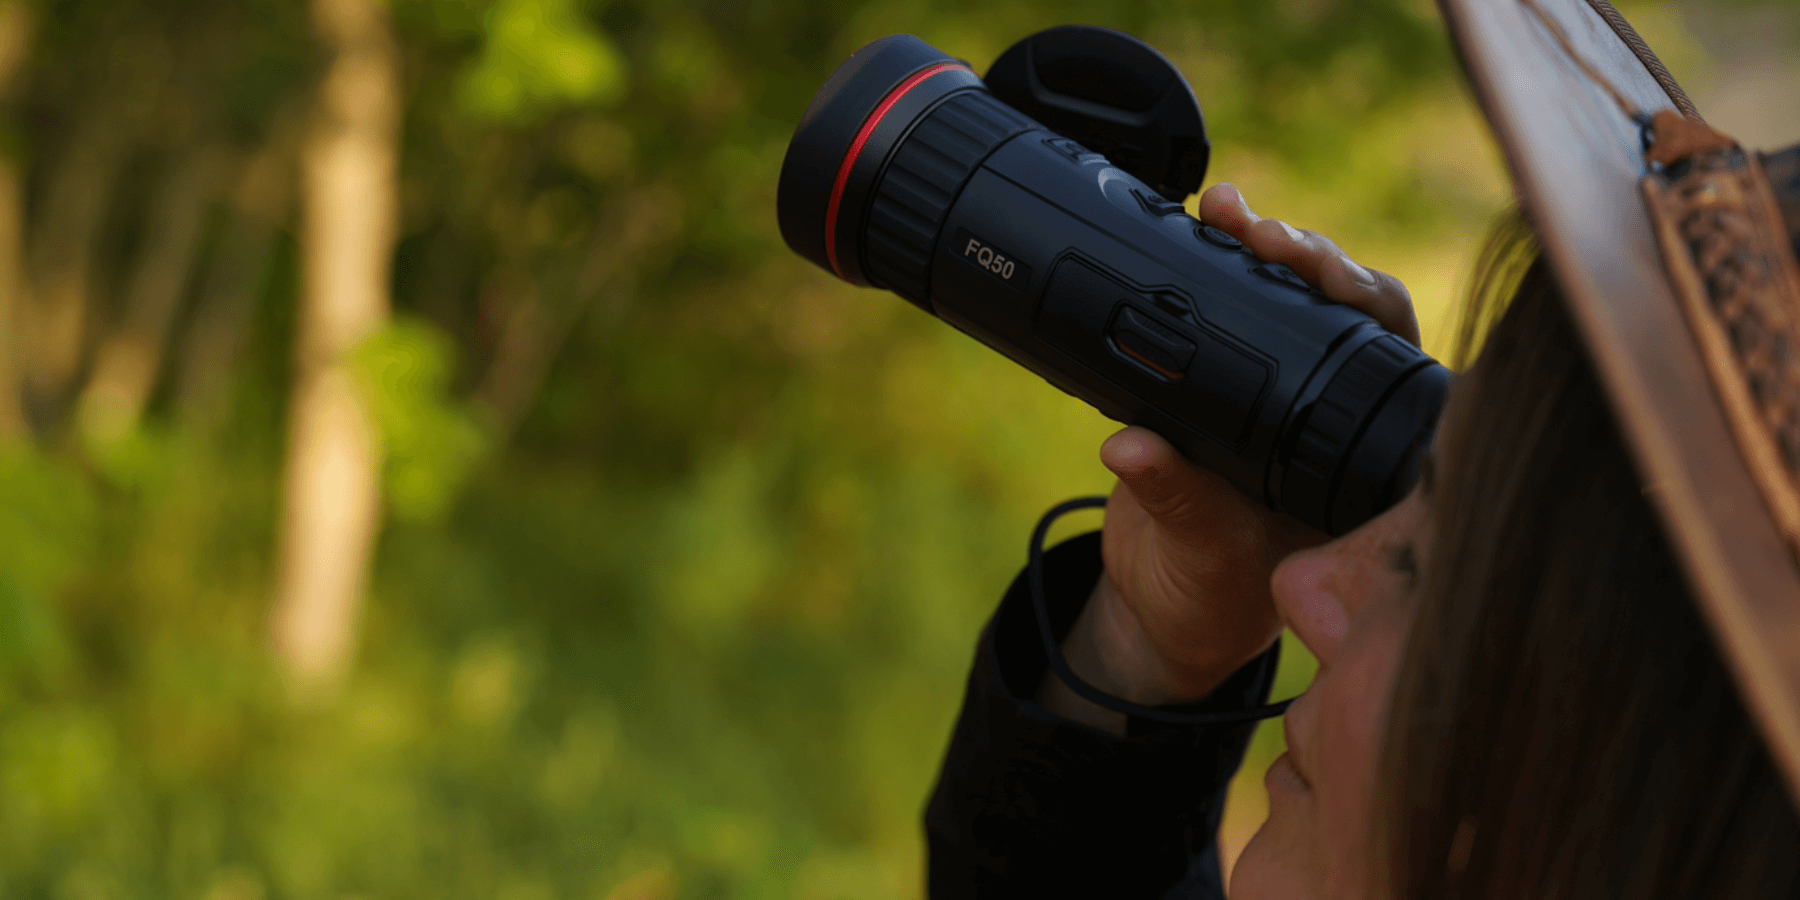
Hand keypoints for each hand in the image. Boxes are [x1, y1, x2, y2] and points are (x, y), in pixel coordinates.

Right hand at [1037, 183, 1420, 732]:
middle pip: (1348, 314)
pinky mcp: (1233, 383)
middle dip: (1310, 259)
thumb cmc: (1207, 595)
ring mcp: (1286, 397)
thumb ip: (1174, 500)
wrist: (1165, 602)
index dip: (1360, 307)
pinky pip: (1242, 310)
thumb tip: (1132, 448)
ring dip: (1264, 246)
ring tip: (1225, 208)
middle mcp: (1333, 420)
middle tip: (1262, 231)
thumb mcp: (1195, 555)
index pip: (1386, 363)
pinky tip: (1201, 226)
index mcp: (1355, 465)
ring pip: (1297, 301)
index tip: (1318, 273)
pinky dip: (1220, 265)